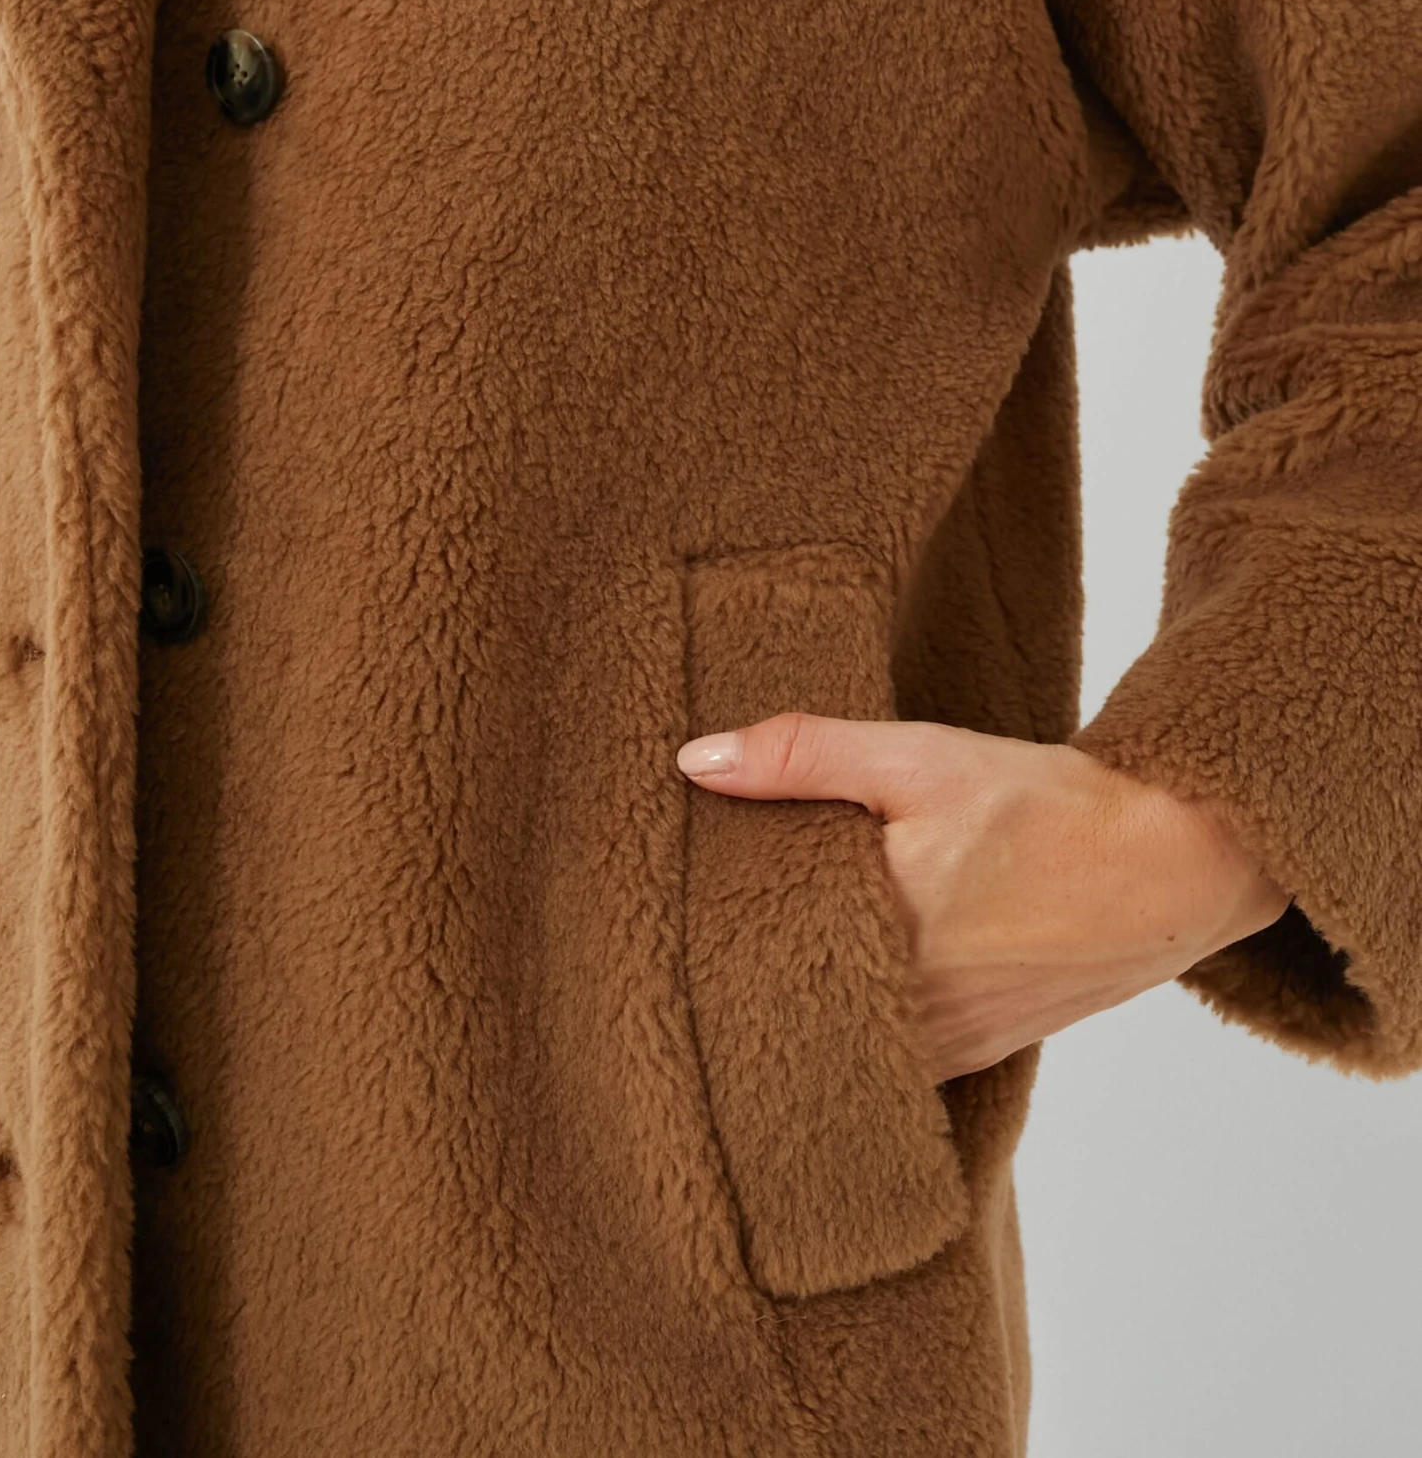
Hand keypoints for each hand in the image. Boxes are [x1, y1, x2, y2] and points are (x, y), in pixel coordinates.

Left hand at [676, 716, 1291, 1080]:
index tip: (650, 923)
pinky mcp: (973, 1054)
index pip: (754, 961)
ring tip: (727, 976)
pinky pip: (885, 1064)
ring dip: (788, 1016)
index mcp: (885, 932)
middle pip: (785, 1013)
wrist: (1170, 861)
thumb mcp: (922, 757)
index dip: (700, 945)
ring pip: (833, 1047)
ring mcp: (944, 1045)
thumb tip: (695, 760)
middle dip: (731, 987)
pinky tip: (817, 1001)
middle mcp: (910, 1009)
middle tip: (666, 953)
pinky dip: (847, 1036)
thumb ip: (806, 755)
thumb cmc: (1046, 803)